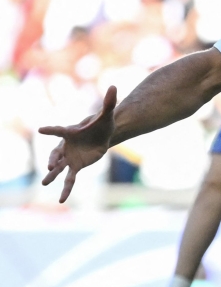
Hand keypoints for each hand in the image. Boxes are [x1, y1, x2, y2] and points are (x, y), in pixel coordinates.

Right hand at [39, 86, 117, 202]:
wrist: (103, 135)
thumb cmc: (102, 123)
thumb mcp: (107, 113)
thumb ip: (109, 101)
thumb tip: (114, 86)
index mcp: (71, 132)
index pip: (60, 131)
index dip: (52, 130)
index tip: (41, 129)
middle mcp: (67, 146)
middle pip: (56, 153)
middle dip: (53, 159)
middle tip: (50, 165)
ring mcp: (70, 157)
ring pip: (59, 167)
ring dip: (52, 175)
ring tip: (44, 182)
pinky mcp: (76, 165)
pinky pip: (70, 178)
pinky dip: (66, 188)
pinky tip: (62, 200)